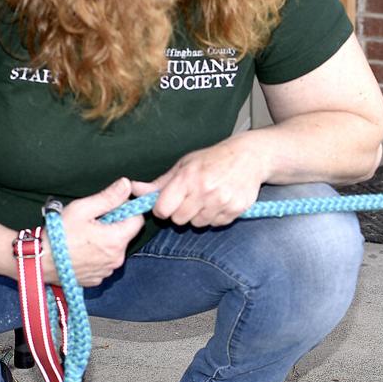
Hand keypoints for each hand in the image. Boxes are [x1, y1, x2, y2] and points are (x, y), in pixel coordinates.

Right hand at [46, 178, 143, 285]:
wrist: (38, 262)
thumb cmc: (58, 235)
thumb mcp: (82, 209)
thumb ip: (108, 197)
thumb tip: (127, 185)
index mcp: (116, 240)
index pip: (137, 220)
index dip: (127, 210)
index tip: (111, 207)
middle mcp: (116, 259)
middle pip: (125, 235)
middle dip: (114, 225)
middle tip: (92, 221)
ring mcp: (107, 271)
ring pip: (114, 249)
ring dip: (105, 241)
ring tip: (84, 236)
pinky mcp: (97, 279)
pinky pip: (104, 263)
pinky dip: (97, 255)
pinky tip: (81, 250)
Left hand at [132, 134, 266, 227]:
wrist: (249, 157)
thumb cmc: (213, 159)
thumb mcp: (184, 165)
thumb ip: (159, 183)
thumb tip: (133, 189)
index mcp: (188, 177)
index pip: (163, 209)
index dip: (162, 208)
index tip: (167, 203)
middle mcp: (205, 190)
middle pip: (179, 220)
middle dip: (180, 212)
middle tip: (190, 199)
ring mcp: (222, 201)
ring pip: (198, 224)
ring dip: (198, 215)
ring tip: (206, 199)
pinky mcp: (236, 210)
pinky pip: (216, 224)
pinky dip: (215, 217)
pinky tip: (220, 202)